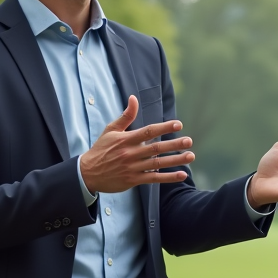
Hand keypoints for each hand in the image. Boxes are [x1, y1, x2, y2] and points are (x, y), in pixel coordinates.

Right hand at [79, 96, 195, 193]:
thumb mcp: (110, 130)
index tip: (178, 124)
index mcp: (125, 140)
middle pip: (155, 148)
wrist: (87, 174)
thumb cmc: (101, 149)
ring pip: (157, 164)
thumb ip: (126, 116)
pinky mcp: (133, 180)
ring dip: (175, 160)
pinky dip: (168, 177)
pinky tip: (181, 174)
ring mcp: (132, 168)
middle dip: (174, 144)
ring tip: (190, 156)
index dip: (163, 127)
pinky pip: (153, 179)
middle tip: (189, 141)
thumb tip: (134, 97)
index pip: (148, 131)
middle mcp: (130, 154)